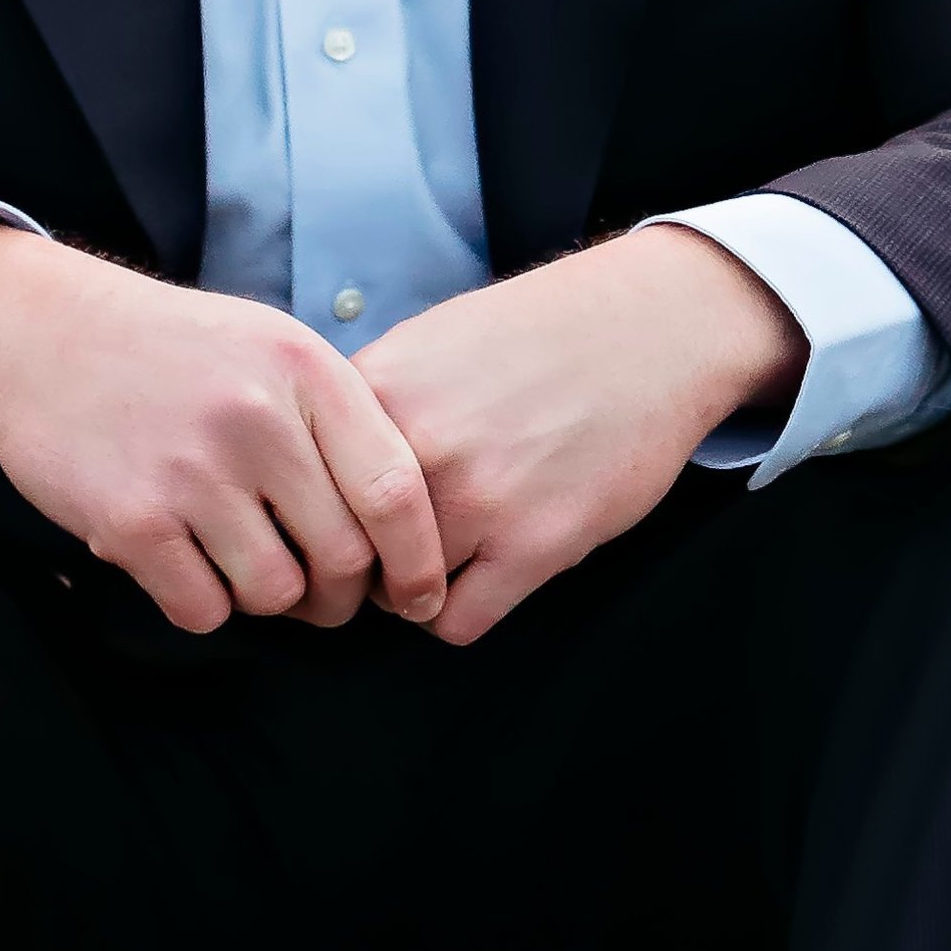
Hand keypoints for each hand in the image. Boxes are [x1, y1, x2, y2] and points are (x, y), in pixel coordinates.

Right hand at [0, 226, 447, 634]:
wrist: (43, 332)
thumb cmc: (175, 350)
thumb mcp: (272, 346)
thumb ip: (339, 418)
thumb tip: (406, 526)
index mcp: (305, 372)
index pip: (396, 491)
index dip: (419, 561)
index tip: (420, 597)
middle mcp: (256, 420)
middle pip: (344, 559)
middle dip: (342, 596)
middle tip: (324, 594)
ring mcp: (191, 473)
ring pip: (276, 593)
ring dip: (268, 597)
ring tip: (243, 561)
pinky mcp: (131, 521)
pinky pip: (203, 609)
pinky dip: (204, 603)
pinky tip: (187, 563)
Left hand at [350, 225, 805, 646]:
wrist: (649, 328)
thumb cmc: (540, 333)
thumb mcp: (428, 341)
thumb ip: (368, 403)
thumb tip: (315, 464)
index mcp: (376, 391)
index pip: (301, 485)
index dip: (313, 514)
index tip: (330, 529)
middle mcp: (415, 446)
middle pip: (342, 548)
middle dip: (359, 561)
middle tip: (384, 556)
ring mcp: (476, 498)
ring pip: (395, 594)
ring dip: (410, 589)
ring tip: (442, 560)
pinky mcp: (536, 543)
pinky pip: (457, 622)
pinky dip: (458, 612)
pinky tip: (481, 578)